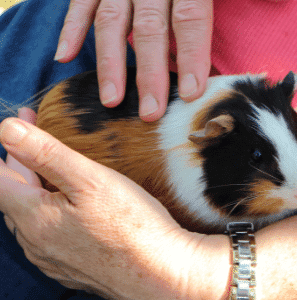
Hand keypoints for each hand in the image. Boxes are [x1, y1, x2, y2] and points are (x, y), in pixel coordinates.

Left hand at [0, 112, 228, 298]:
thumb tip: (7, 130)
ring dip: (35, 189)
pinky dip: (51, 211)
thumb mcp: (90, 180)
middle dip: (21, 165)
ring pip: (33, 217)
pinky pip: (49, 234)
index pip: (1, 180)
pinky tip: (67, 206)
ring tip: (47, 170)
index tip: (22, 121)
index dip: (7, 150)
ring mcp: (54, 260)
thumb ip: (46, 154)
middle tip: (32, 138)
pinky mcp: (73, 268)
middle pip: (16, 198)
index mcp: (35, 219)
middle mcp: (37, 244)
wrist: (161, 272)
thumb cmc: (131, 225)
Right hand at [54, 0, 212, 121]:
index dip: (191, 56)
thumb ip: (217, 5)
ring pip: (112, 22)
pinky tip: (64, 57)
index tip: (190, 93)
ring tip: (111, 100)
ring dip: (110, 64)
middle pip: (150, 28)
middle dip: (150, 74)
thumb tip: (229, 47)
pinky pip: (80, 3)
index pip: (190, 18)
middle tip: (150, 112)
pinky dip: (71, 29)